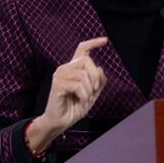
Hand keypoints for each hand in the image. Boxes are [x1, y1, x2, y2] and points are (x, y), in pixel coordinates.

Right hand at [26, 37, 107, 151]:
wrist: (61, 122)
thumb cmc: (74, 107)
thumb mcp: (92, 94)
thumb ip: (98, 81)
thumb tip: (100, 68)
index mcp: (73, 69)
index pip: (82, 50)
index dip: (93, 43)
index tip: (105, 40)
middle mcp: (65, 68)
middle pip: (86, 61)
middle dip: (95, 76)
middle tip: (95, 90)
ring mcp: (60, 75)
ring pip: (83, 74)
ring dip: (89, 89)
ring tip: (85, 98)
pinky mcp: (57, 85)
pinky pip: (77, 85)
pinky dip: (84, 95)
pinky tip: (80, 101)